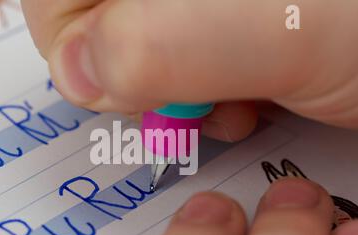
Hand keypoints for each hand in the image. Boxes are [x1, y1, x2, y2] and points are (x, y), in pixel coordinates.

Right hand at [22, 0, 357, 140]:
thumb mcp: (283, 23)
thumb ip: (162, 41)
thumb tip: (78, 73)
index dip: (74, 40)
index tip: (124, 83)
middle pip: (90, 23)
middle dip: (131, 79)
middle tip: (190, 100)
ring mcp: (194, 8)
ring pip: (132, 56)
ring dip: (171, 99)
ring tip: (233, 103)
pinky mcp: (218, 31)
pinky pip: (173, 72)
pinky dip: (198, 102)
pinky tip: (243, 103)